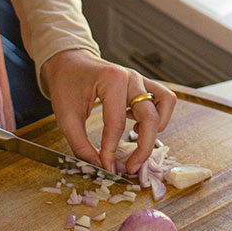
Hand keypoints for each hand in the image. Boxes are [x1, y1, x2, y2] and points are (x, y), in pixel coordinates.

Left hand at [42, 48, 176, 174]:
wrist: (68, 62)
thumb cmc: (66, 85)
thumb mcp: (66, 117)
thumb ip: (81, 145)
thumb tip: (100, 168)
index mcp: (110, 80)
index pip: (117, 123)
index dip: (111, 150)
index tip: (107, 168)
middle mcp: (130, 77)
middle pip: (150, 117)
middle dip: (143, 148)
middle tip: (131, 167)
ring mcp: (139, 78)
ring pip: (165, 104)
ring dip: (156, 127)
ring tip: (136, 137)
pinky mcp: (143, 83)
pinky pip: (163, 98)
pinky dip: (157, 115)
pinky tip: (137, 124)